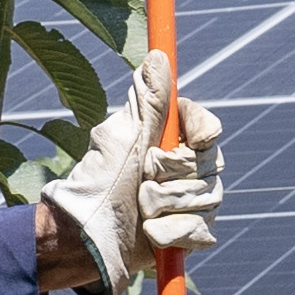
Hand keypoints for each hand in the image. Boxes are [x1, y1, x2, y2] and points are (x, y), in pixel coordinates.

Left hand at [28, 53, 225, 291]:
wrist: (86, 238)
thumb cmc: (100, 184)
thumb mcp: (124, 137)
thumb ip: (148, 100)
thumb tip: (157, 57)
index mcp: (170, 139)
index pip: (206, 127)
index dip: (202, 132)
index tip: (191, 140)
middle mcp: (186, 167)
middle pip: (208, 165)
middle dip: (171, 178)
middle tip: (142, 182)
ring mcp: (192, 200)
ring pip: (207, 199)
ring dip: (167, 206)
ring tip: (141, 210)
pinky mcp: (191, 232)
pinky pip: (202, 230)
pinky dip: (173, 232)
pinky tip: (152, 232)